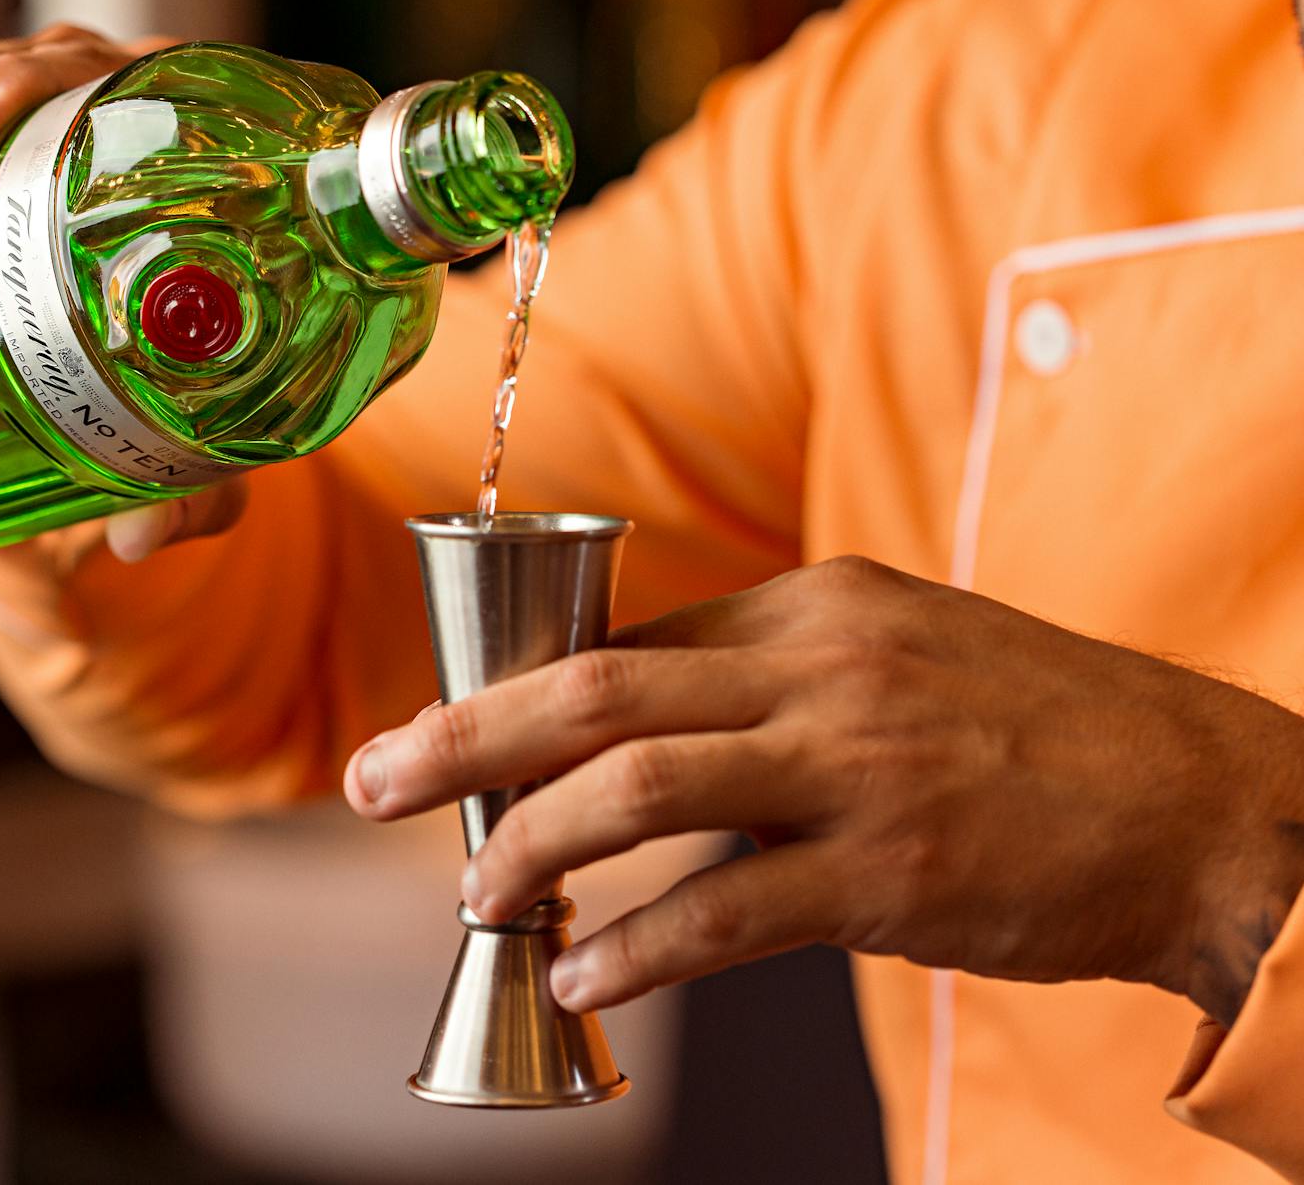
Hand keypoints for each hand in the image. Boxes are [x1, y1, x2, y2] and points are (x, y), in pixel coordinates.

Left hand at [343, 556, 1303, 1022]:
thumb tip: (642, 734)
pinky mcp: (893, 870)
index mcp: (816, 602)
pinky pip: (728, 909)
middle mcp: (823, 665)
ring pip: (640, 787)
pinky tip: (589, 977)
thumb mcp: (904, 653)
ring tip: (475, 896)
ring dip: (532, 846)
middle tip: (374, 781)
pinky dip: (642, 946)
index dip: (522, 699)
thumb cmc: (1042, 734)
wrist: (1206, 805)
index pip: (628, 638)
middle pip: (596, 688)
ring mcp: (857, 765)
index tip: (455, 745)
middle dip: (466, 738)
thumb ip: (775, 677)